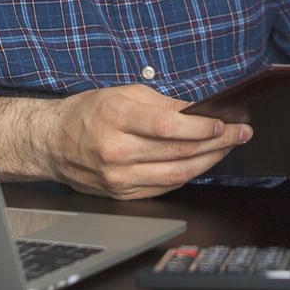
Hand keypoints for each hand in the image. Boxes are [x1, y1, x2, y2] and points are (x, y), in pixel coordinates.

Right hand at [0, 85, 250, 199]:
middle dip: (216, 143)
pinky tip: (202, 164)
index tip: (223, 123)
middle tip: (239, 133)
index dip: (200, 127)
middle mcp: (116, 151)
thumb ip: (161, 104)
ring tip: (227, 148)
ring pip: (176, 174)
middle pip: (178, 152)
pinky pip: (164, 187)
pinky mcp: (122, 194)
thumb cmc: (85, 114)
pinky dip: (188, 176)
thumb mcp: (122, 95)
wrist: (51, 143)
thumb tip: (197, 111)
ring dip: (209, 162)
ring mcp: (119, 178)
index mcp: (115, 119)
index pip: (167, 127)